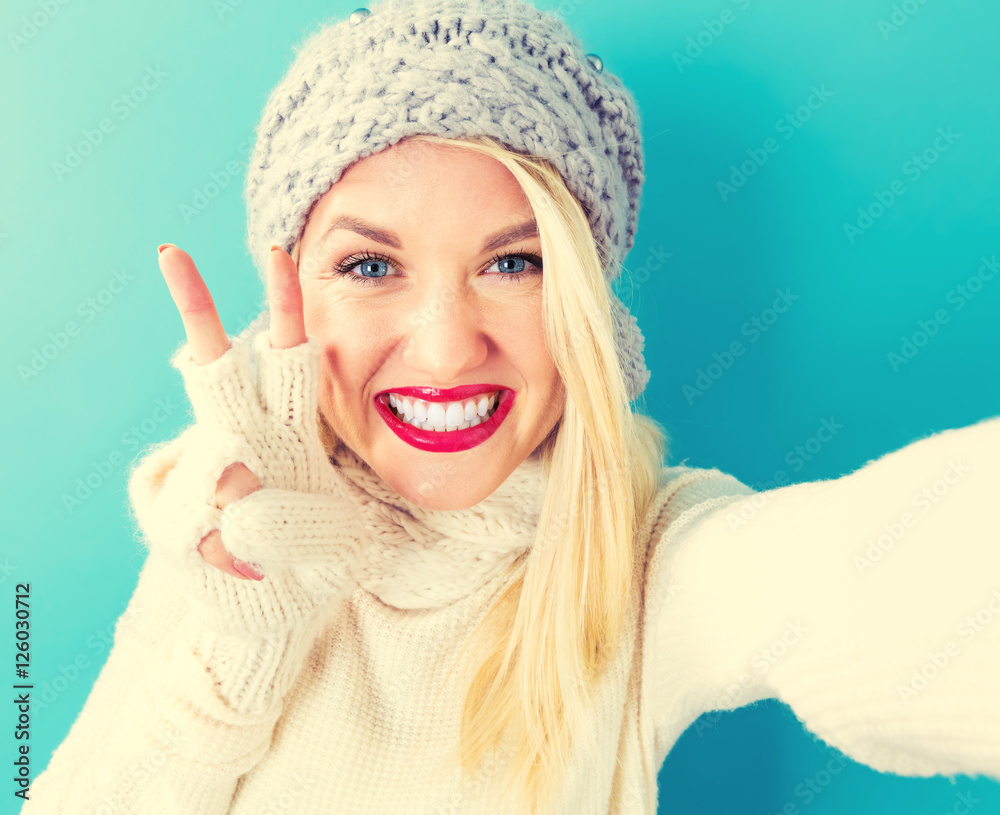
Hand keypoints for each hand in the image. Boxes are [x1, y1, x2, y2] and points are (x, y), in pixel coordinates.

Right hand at [157, 242, 307, 580]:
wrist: (279, 615)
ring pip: (199, 446)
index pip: (286, 353)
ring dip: (223, 471)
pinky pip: (188, 523)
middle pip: (218, 366)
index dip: (283, 304)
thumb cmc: (315, 562)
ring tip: (240, 502)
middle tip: (171, 253)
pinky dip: (217, 541)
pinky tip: (239, 561)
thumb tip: (232, 469)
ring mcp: (207, 484)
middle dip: (197, 308)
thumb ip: (306, 506)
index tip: (279, 251)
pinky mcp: (180, 530)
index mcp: (288, 428)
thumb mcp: (340, 535)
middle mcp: (244, 443)